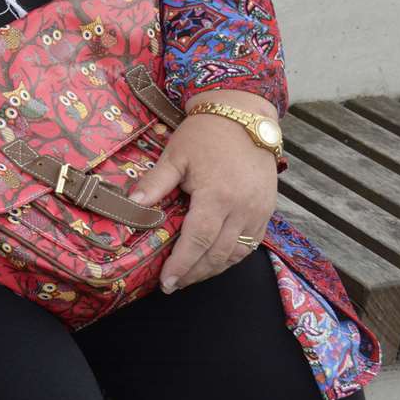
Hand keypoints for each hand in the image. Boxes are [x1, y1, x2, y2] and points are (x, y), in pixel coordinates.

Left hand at [129, 90, 278, 292]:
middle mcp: (242, 208)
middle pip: (218, 253)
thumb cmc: (204, 134)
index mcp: (217, 196)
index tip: (166, 282)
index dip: (181, 264)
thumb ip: (155, 182)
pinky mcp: (268, 209)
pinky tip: (216, 261)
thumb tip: (132, 204)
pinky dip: (234, 256)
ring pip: (238, 253)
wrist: (243, 114)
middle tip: (173, 285)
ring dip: (214, 269)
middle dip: (195, 273)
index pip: (198, 240)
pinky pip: (252, 243)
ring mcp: (259, 211)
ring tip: (191, 277)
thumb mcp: (175, 154)